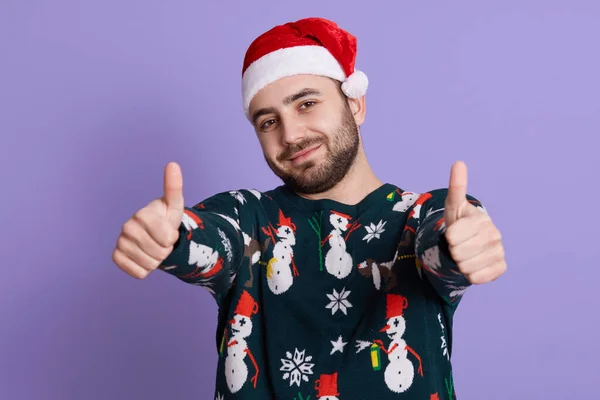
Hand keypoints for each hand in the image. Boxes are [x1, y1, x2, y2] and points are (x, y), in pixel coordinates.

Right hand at [112, 162, 183, 278]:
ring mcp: (120, 242)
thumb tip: (173, 164)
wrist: (155, 235)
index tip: (168, 231)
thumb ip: (174, 187)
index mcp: (142, 215)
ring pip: (150, 264)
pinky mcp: (117, 257)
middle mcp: (127, 227)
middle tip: (162, 241)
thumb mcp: (174, 205)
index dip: (172, 238)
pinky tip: (144, 257)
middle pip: (159, 253)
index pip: (166, 238)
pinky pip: (139, 273)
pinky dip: (146, 269)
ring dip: (157, 260)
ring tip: (154, 247)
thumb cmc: (166, 219)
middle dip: (166, 250)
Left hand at [444, 161, 505, 283]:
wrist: (467, 244)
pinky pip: (476, 278)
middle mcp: (494, 235)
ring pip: (466, 267)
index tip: (452, 234)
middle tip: (457, 246)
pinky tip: (472, 264)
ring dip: (459, 264)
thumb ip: (456, 187)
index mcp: (481, 219)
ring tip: (464, 255)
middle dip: (452, 251)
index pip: (453, 236)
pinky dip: (469, 275)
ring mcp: (499, 252)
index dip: (447, 238)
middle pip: (458, 252)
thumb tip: (459, 162)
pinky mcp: (500, 268)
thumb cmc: (458, 224)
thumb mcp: (453, 207)